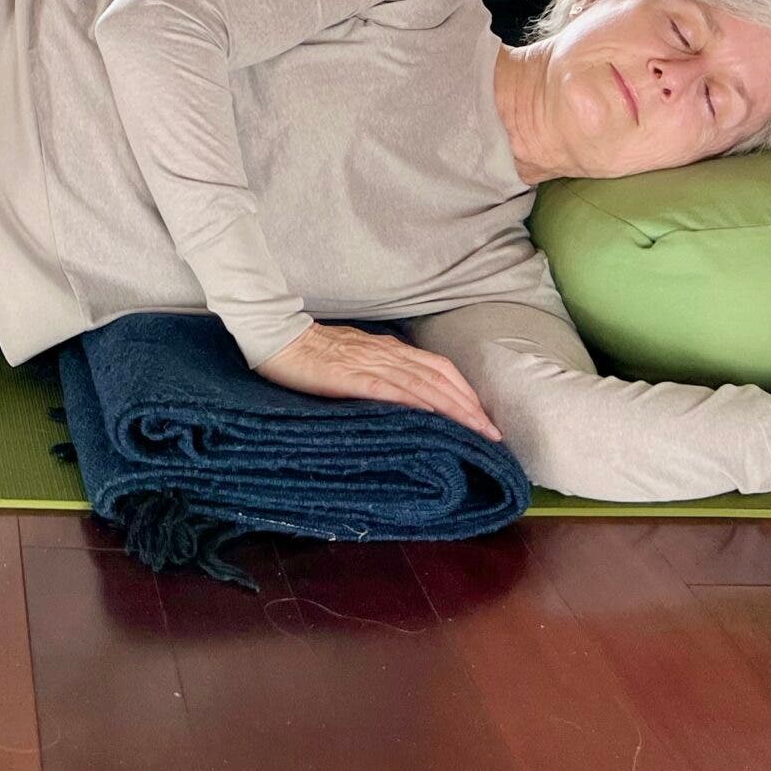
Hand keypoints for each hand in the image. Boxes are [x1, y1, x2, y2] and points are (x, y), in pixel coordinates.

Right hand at [255, 323, 503, 440]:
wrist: (276, 337)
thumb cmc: (310, 350)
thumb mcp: (354, 357)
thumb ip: (379, 370)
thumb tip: (405, 393)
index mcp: (388, 349)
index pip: (438, 368)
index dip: (464, 391)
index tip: (484, 416)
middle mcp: (386, 354)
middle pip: (439, 378)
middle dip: (470, 406)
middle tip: (494, 433)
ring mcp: (371, 364)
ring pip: (424, 386)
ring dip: (455, 409)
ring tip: (478, 433)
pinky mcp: (352, 378)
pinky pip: (392, 390)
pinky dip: (418, 403)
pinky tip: (435, 418)